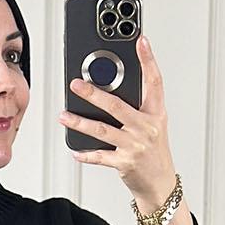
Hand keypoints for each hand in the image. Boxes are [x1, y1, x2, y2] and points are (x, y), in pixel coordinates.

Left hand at [57, 32, 176, 207]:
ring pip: (102, 130)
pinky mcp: (124, 163)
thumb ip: (137, 105)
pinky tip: (74, 150)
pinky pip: (100, 156)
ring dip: (80, 122)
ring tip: (64, 115)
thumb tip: (109, 88)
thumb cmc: (154, 151)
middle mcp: (146, 128)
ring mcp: (135, 146)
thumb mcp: (153, 124)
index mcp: (156, 113)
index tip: (141, 41)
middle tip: (76, 84)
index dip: (148, 60)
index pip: (154, 81)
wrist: (160, 183)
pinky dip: (86, 154)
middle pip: (117, 106)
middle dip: (94, 94)